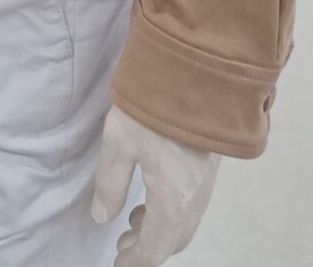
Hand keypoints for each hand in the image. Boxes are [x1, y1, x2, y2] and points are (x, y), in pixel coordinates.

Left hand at [91, 106, 219, 265]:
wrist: (197, 66)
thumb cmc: (153, 103)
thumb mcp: (119, 141)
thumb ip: (110, 183)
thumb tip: (103, 217)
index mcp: (174, 199)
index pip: (155, 249)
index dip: (135, 262)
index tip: (118, 265)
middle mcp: (196, 197)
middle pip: (174, 240)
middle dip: (148, 249)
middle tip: (122, 245)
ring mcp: (207, 181)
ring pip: (185, 222)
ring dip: (160, 230)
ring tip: (133, 221)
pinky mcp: (210, 164)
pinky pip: (192, 203)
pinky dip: (172, 212)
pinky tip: (153, 195)